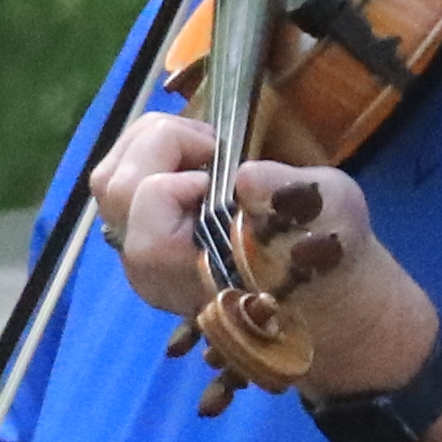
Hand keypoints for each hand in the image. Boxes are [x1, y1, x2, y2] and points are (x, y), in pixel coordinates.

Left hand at [99, 113, 439, 400]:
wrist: (319, 298)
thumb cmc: (328, 256)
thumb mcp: (335, 214)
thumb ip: (296, 197)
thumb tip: (248, 177)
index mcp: (182, 266)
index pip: (153, 194)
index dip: (195, 171)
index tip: (236, 177)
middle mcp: (145, 264)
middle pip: (113, 182)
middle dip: (164, 143)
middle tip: (214, 148)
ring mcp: (136, 252)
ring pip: (107, 178)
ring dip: (151, 146)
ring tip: (203, 150)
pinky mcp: (139, 236)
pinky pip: (119, 184)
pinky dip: (150, 158)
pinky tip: (194, 162)